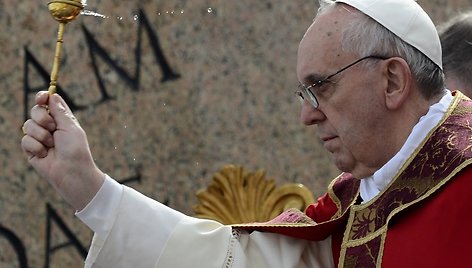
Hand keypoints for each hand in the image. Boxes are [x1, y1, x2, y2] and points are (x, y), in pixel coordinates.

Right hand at [21, 91, 104, 210]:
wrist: (71, 172)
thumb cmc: (75, 149)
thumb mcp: (70, 127)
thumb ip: (60, 111)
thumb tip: (52, 95)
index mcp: (61, 119)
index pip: (48, 103)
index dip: (42, 98)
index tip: (42, 98)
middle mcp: (49, 127)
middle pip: (35, 110)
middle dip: (42, 117)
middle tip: (52, 128)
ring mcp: (39, 138)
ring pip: (28, 125)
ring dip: (41, 135)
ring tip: (52, 145)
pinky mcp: (31, 150)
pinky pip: (25, 140)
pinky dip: (36, 146)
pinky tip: (45, 155)